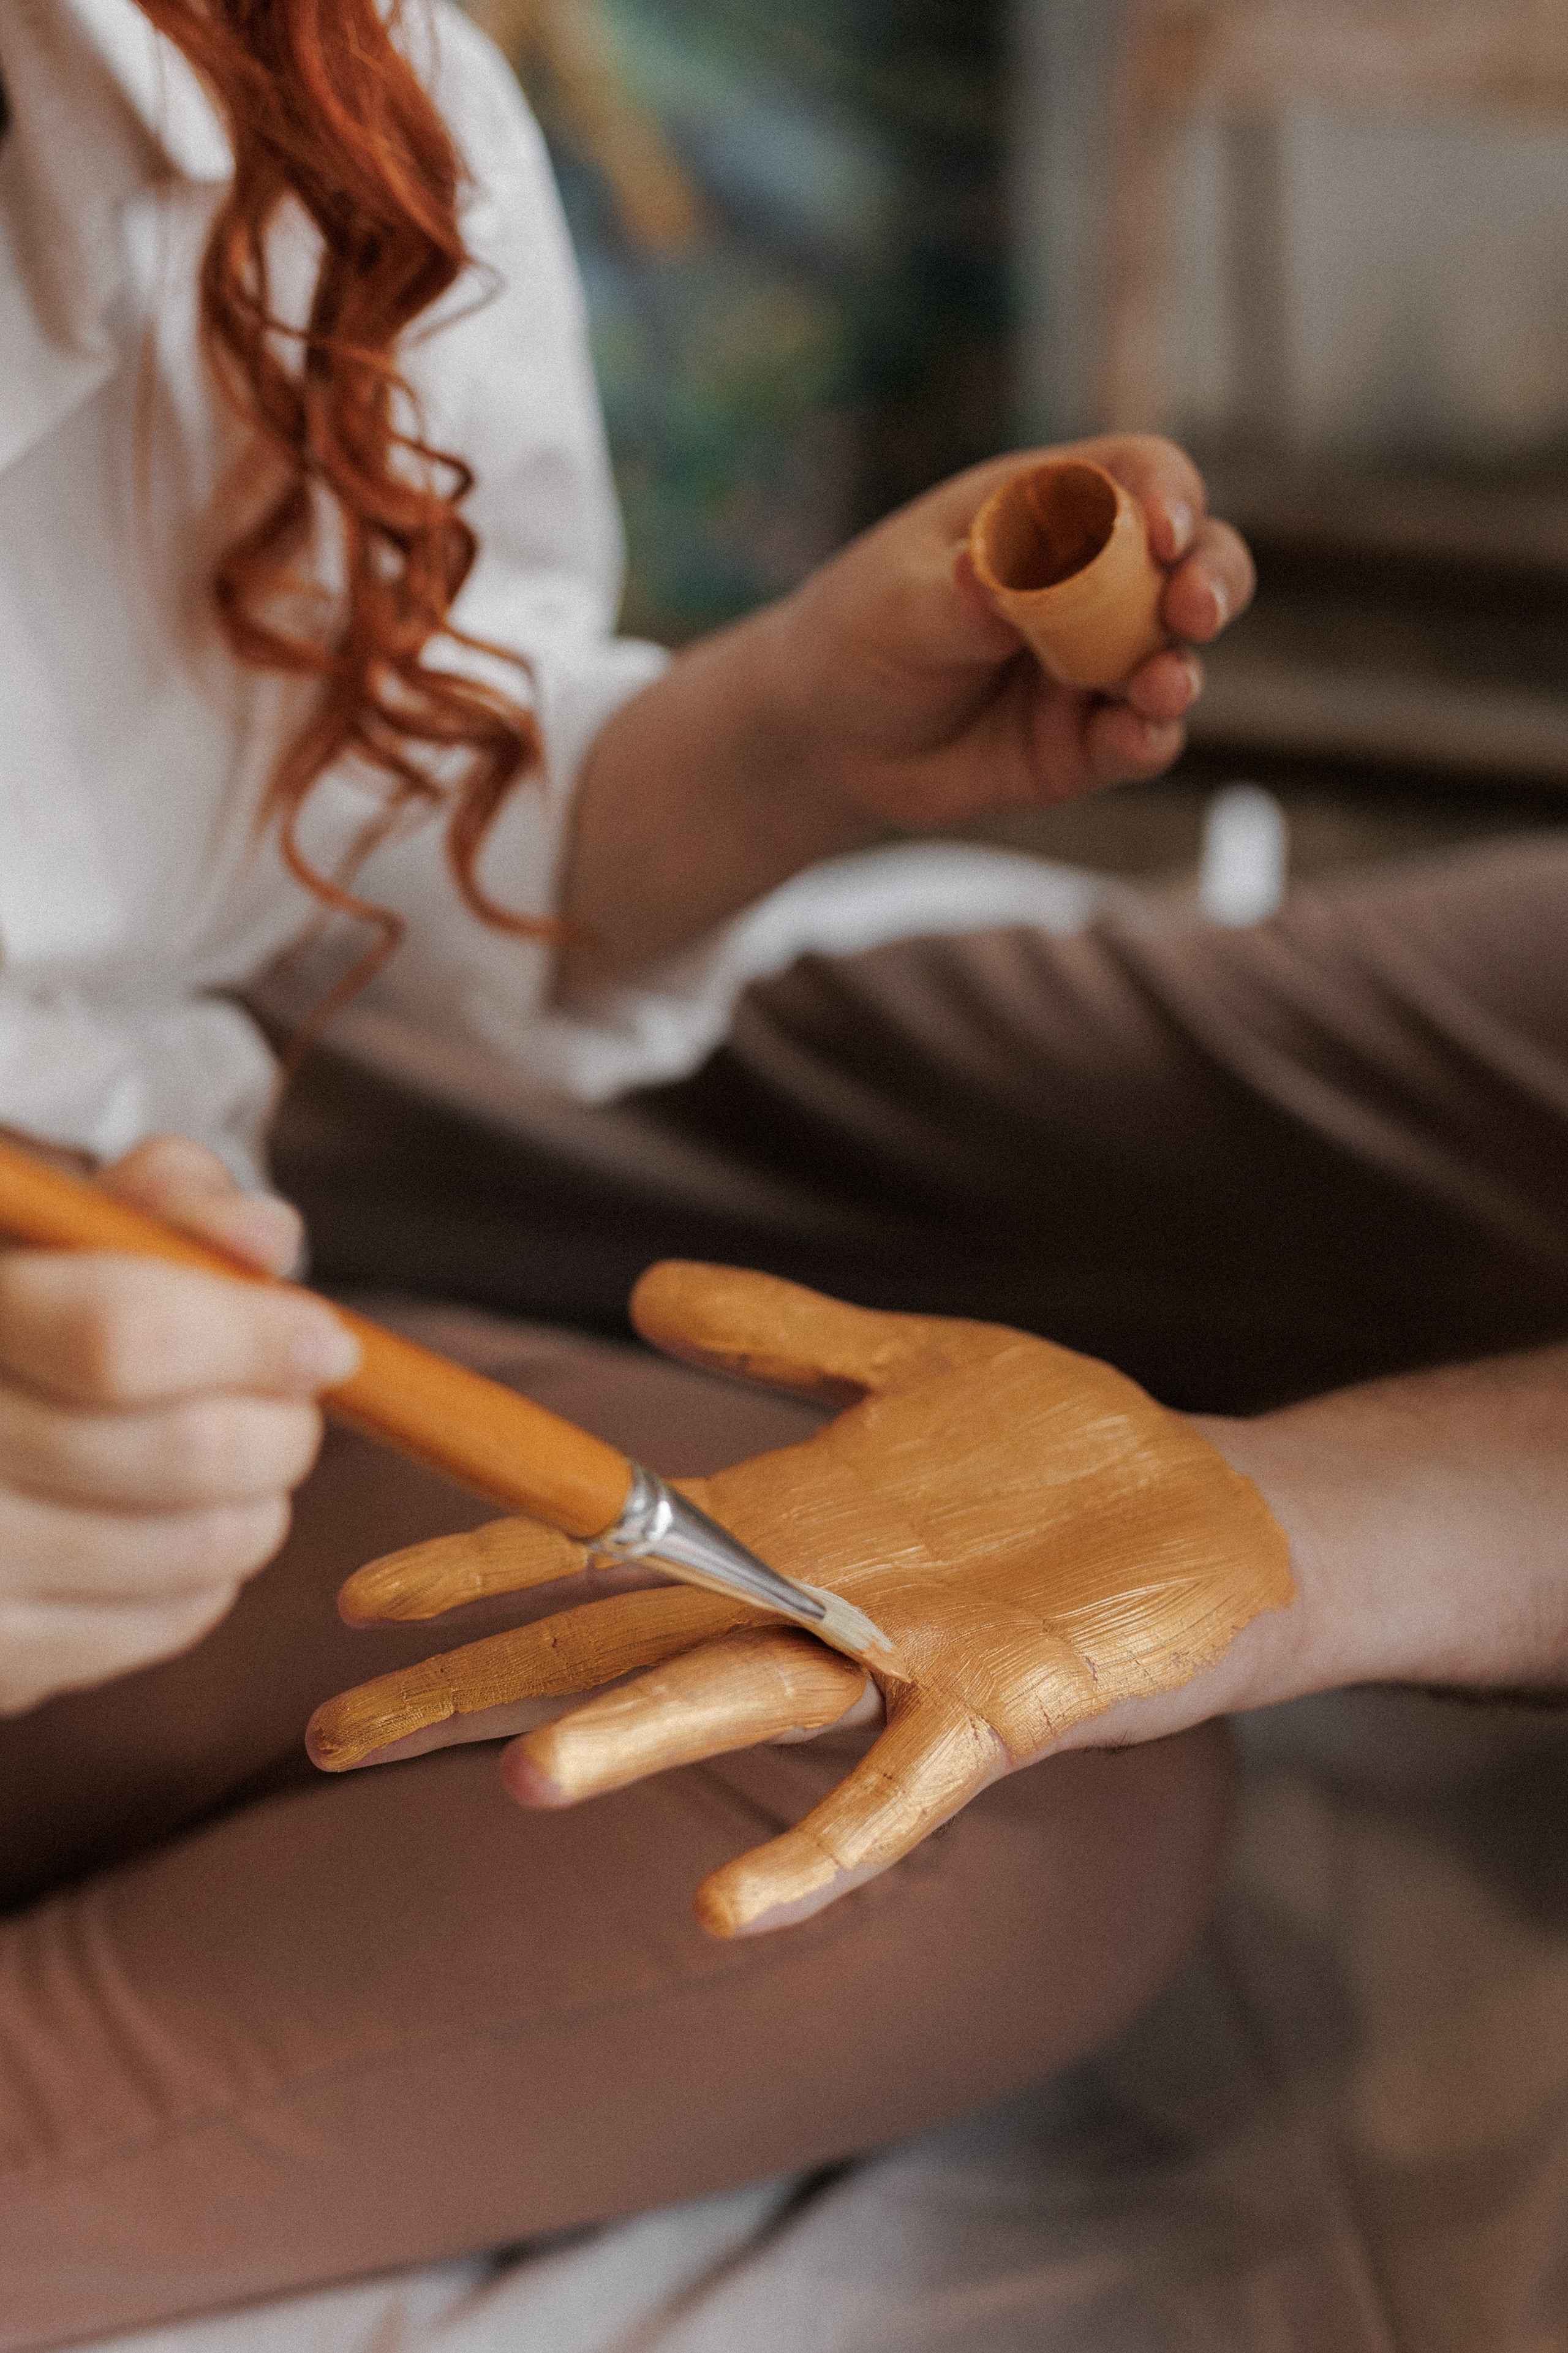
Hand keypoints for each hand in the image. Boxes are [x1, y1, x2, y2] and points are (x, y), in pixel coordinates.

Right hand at [0, 1134, 360, 1713]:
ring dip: (261, 1499)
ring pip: (197, 1546)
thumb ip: (160, 1205)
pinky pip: (170, 1620)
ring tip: (244, 1460)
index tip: (325, 1343)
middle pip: (188, 1451)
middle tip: (289, 1406)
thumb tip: (263, 1237)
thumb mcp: (60, 1227)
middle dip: (281, 1425)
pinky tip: (176, 1522)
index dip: (254, 1338)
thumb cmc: (21, 1312)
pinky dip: (211, 1571)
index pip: (127, 1335)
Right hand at [309, 1264, 1291, 1935]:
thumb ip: (781, 1335)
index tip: (359, 1602)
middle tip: (338, 1734)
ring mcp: (894, 1669)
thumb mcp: (910, 1363)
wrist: (1226, 1516)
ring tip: (516, 1780)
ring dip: (628, 1746)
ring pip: (733, 1709)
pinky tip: (731, 1908)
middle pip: (620, 1649)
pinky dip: (819, 1852)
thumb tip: (648, 1287)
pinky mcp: (993, 1711)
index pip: (599, 1550)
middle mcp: (811, 1610)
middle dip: (481, 1688)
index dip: (482, 1570)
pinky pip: (894, 1797)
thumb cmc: (1067, 1452)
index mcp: (779, 1527)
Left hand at [763, 432, 1254, 827]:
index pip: (1138, 477)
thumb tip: (989, 570)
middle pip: (1193, 562)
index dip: (1168, 495)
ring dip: (1180, 668)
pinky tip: (1133, 738)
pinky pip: (1140, 739)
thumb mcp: (896, 607)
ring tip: (1159, 685)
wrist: (827, 739)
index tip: (1162, 532)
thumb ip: (957, 598)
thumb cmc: (859, 636)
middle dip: (1209, 579)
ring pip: (1177, 655)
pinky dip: (1148, 738)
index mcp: (1049, 513)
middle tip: (1193, 608)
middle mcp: (1094, 584)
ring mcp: (1097, 666)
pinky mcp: (1087, 743)